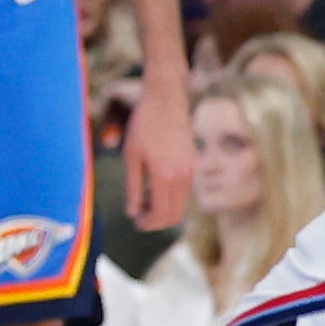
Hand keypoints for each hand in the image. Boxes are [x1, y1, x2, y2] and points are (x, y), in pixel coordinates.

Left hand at [119, 65, 193, 232]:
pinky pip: (184, 192)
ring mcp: (190, 171)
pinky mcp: (193, 165)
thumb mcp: (131, 156)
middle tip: (140, 216)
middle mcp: (181, 176)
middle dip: (157, 221)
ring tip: (144, 200)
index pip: (161, 213)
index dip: (148, 223)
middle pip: (175, 215)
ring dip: (164, 210)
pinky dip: (171, 198)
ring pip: (182, 205)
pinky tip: (154, 188)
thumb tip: (132, 212)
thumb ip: (132, 186)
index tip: (136, 221)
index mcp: (163, 175)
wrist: (166, 101)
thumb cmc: (144, 126)